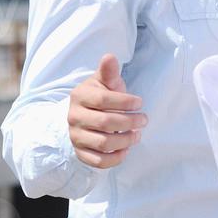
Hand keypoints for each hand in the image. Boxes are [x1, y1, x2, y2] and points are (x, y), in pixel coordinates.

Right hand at [67, 53, 146, 168]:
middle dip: (130, 122)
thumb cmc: (100, 95)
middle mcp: (74, 117)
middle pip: (106, 123)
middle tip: (144, 120)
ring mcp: (75, 136)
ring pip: (103, 144)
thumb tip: (110, 57)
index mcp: (80, 96)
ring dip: (126, 141)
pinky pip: (98, 161)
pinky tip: (126, 150)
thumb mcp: (105, 81)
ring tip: (137, 135)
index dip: (125, 102)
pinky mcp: (80, 153)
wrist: (85, 114)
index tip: (140, 103)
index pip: (104, 100)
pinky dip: (115, 158)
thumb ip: (108, 72)